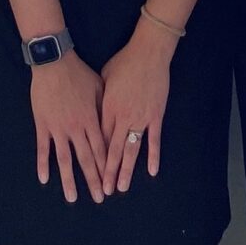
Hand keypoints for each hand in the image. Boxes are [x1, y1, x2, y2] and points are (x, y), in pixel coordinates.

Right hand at [28, 52, 113, 203]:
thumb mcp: (99, 88)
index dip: (106, 169)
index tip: (111, 184)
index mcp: (91, 119)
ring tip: (72, 198)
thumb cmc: (79, 73)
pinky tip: (44, 179)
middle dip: (93, 180)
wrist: (54, 62)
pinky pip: (43, 148)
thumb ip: (105, 109)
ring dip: (69, 180)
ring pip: (64, 159)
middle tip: (99, 199)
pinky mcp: (43, 124)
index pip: (101, 150)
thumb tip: (114, 123)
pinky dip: (43, 164)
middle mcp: (76, 128)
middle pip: (86, 159)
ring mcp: (58, 128)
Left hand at [97, 25, 173, 191]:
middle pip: (112, 150)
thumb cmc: (124, 62)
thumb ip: (99, 98)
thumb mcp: (103, 78)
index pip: (98, 139)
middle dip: (107, 172)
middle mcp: (121, 117)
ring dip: (126, 170)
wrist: (148, 53)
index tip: (90, 174)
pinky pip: (153, 140)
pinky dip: (153, 156)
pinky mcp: (155, 115)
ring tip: (122, 188)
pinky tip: (152, 171)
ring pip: (131, 150)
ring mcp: (139, 118)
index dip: (94, 159)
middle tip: (103, 191)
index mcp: (107, 108)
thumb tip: (92, 110)